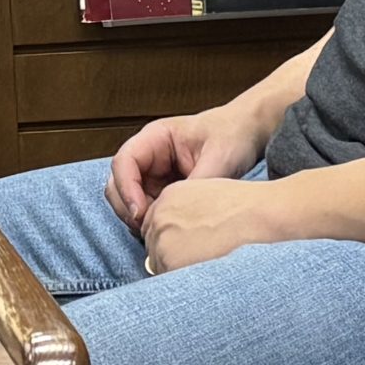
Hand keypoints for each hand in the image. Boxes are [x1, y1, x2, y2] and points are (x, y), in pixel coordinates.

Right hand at [105, 105, 270, 233]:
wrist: (246, 134)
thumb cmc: (231, 135)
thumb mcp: (219, 158)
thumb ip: (197, 184)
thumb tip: (178, 213)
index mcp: (155, 138)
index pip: (124, 162)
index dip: (127, 189)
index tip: (141, 213)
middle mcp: (148, 155)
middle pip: (118, 184)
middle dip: (129, 208)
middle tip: (151, 229)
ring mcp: (153, 174)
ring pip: (128, 200)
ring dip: (139, 218)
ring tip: (163, 230)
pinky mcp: (162, 190)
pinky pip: (146, 209)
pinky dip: (152, 222)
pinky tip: (172, 229)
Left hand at [141, 177, 277, 274]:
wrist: (259, 217)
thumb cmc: (246, 208)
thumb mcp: (208, 195)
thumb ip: (187, 211)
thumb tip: (183, 234)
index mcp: (168, 197)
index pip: (156, 226)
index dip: (172, 240)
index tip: (187, 249)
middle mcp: (160, 217)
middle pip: (154, 246)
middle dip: (172, 256)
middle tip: (199, 262)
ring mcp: (162, 239)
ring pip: (160, 265)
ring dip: (177, 271)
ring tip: (207, 270)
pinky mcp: (170, 261)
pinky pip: (169, 280)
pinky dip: (185, 284)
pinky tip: (206, 277)